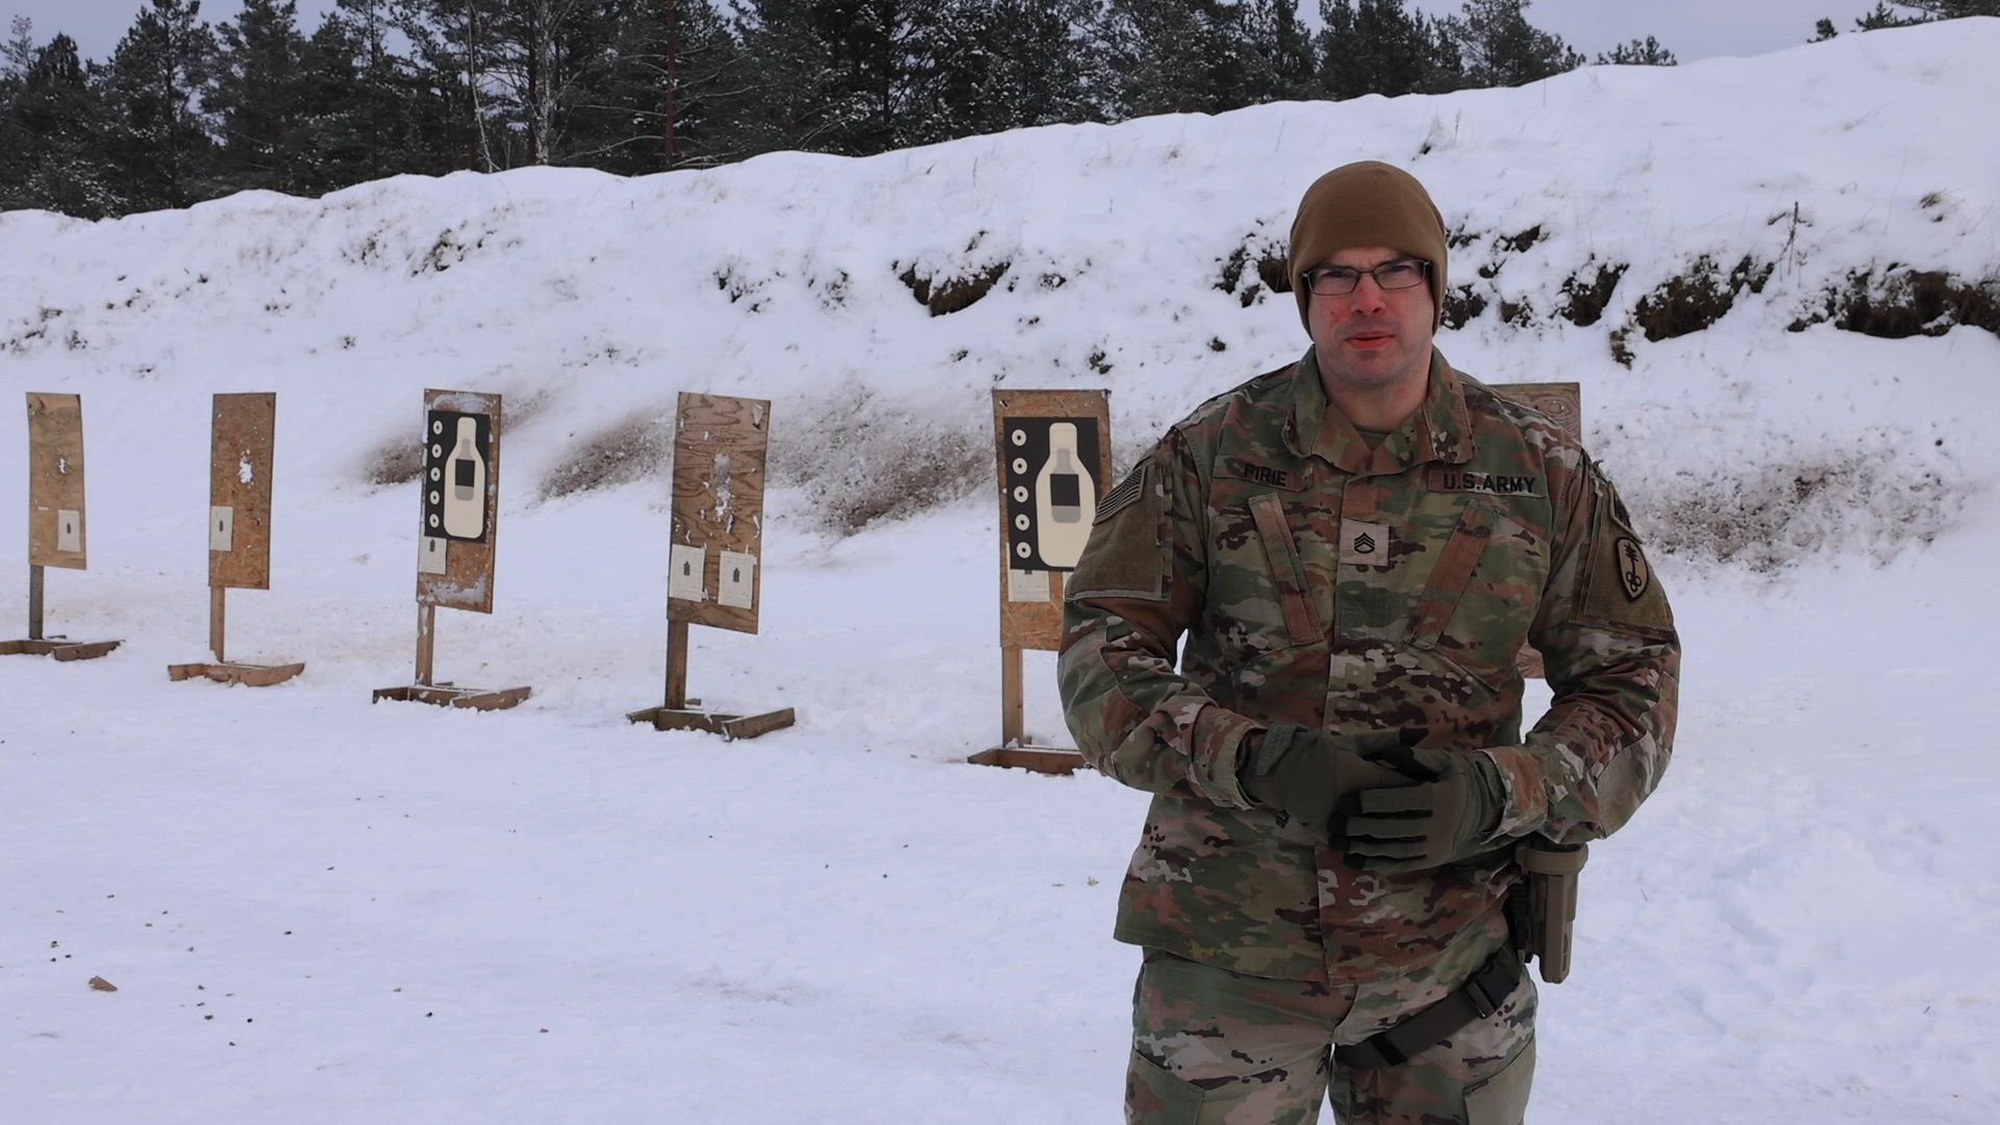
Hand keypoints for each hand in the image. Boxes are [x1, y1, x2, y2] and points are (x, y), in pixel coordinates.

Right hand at [1238, 724, 1422, 833]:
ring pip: (1381, 835)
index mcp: (1364, 776)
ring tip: (1409, 827)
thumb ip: (1389, 741)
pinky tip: (1385, 839)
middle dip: (1413, 811)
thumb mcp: (1353, 743)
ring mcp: (1343, 822)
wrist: (1280, 771)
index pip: (1406, 787)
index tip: (1431, 787)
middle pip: (1398, 814)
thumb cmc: (1320, 752)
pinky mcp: (1332, 836)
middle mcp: (1356, 803)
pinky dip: (1373, 842)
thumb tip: (1423, 733)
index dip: (1422, 787)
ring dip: (1396, 831)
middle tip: (1424, 809)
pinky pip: (1360, 844)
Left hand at [1336, 744, 1505, 871]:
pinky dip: (1377, 864)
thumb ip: (1417, 757)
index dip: (1371, 802)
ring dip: (1364, 849)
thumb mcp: (1445, 762)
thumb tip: (1392, 750)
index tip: (1345, 801)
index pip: (1400, 801)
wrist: (1484, 809)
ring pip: (1395, 850)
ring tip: (1338, 843)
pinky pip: (1402, 865)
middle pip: (1394, 828)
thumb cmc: (1457, 779)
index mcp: (1441, 799)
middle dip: (1361, 827)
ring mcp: (1436, 848)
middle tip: (1335, 822)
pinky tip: (1354, 860)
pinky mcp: (1432, 861)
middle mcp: (1440, 826)